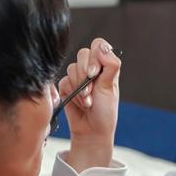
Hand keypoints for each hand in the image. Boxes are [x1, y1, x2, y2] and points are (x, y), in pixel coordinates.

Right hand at [59, 38, 121, 170]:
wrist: (92, 130)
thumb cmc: (105, 111)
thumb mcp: (111, 88)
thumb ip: (111, 65)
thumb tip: (103, 48)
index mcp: (105, 65)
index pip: (98, 45)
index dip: (95, 56)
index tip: (95, 73)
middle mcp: (91, 68)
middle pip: (83, 54)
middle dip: (85, 74)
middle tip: (91, 91)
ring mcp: (78, 77)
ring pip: (72, 68)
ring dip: (80, 88)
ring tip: (87, 102)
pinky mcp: (66, 86)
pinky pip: (63, 81)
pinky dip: (71, 93)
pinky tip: (79, 103)